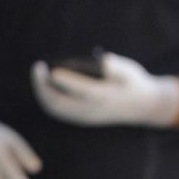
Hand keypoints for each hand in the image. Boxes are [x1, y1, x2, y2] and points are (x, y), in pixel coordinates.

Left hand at [32, 54, 178, 127]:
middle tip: (38, 66)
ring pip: (55, 108)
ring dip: (42, 91)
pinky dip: (46, 97)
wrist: (140, 106)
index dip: (66, 81)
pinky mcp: (80, 118)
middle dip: (44, 86)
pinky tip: (43, 82)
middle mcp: (91, 109)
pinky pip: (57, 111)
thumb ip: (116, 67)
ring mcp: (84, 116)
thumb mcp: (130, 72)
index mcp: (104, 97)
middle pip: (60, 103)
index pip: (82, 90)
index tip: (52, 69)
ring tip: (38, 72)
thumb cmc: (132, 83)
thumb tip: (104, 60)